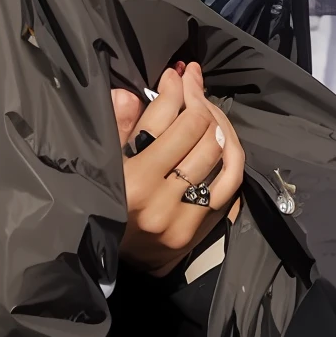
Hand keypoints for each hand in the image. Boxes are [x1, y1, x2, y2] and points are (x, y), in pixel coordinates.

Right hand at [109, 63, 245, 275]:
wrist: (123, 262)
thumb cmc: (108, 203)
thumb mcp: (103, 164)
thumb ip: (117, 127)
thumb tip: (130, 93)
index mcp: (130, 178)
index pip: (162, 120)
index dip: (173, 89)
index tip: (175, 74)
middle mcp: (159, 197)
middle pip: (195, 131)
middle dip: (198, 98)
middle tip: (194, 82)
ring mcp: (184, 214)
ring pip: (218, 153)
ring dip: (217, 122)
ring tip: (208, 108)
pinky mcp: (202, 227)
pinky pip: (230, 182)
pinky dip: (232, 155)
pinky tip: (224, 138)